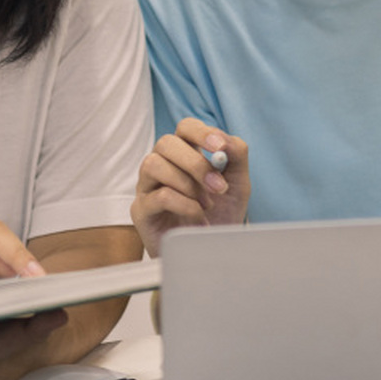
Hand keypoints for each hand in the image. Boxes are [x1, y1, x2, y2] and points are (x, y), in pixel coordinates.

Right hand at [131, 118, 249, 255]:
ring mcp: (148, 186)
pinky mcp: (141, 210)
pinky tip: (200, 218)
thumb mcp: (238, 183)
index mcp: (185, 153)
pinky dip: (185, 205)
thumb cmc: (221, 214)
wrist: (213, 251)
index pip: (185, 128)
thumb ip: (236, 156)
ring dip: (187, 184)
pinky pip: (158, 196)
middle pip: (166, 143)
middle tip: (218, 187)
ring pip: (153, 164)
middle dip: (196, 163)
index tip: (220, 147)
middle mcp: (162, 165)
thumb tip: (225, 140)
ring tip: (207, 205)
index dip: (201, 133)